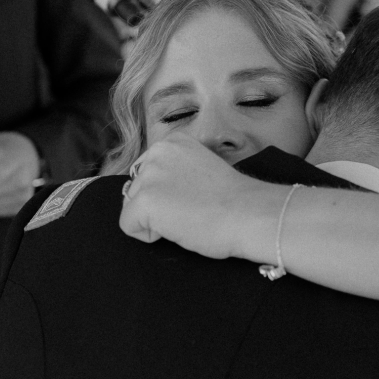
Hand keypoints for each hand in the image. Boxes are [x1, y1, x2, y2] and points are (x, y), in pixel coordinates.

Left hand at [119, 134, 284, 261]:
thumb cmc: (235, 200)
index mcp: (172, 142)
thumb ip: (176, 172)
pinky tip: (178, 228)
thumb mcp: (200, 170)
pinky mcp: (144, 202)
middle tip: (192, 210)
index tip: (194, 197)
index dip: (168, 192)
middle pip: (136, 189)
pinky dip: (148, 236)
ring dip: (155, 219)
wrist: (250, 214)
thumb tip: (158, 191)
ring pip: (132, 207)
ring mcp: (149, 177)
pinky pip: (128, 226)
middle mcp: (156, 152)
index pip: (147, 173)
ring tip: (187, 217)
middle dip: (158, 205)